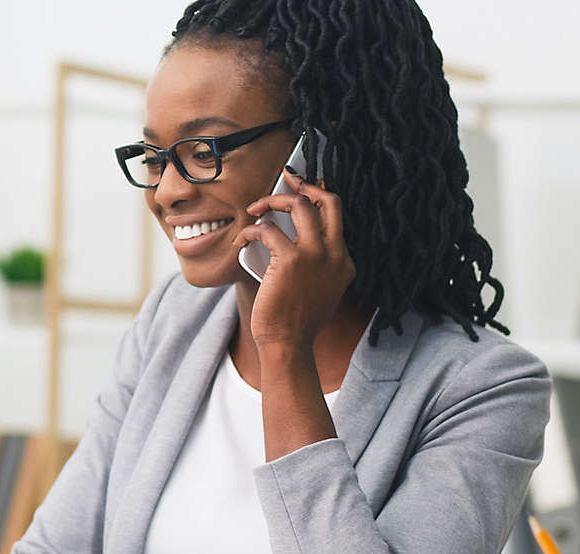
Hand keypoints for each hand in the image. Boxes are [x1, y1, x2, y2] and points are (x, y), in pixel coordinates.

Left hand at [235, 168, 354, 349]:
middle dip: (305, 184)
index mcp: (343, 261)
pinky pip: (267, 230)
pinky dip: (250, 231)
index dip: (317, 199)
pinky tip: (241, 240)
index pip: (335, 217)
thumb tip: (297, 248)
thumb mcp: (320, 292)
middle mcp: (334, 254)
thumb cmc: (295, 323)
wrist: (288, 344)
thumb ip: (318, 269)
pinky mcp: (291, 260)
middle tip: (287, 178)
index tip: (300, 192)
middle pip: (328, 200)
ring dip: (272, 201)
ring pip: (299, 205)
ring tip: (255, 208)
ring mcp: (315, 255)